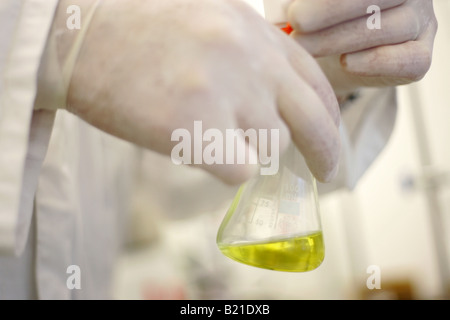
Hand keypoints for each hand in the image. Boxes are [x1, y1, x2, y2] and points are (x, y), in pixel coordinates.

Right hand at [49, 0, 340, 183]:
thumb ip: (251, 56)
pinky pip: (239, 170)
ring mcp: (226, 92)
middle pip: (311, 122)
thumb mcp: (211, 22)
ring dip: (244, 150)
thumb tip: (276, 102)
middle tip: (326, 173)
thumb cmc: (138, 31)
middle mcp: (249, 58)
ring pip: (267, 148)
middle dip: (323, 153)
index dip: (327, 116)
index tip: (328, 140)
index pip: (313, 81)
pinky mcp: (197, 128)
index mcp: (253, 31)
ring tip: (202, 131)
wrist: (78, 35)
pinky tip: (194, 148)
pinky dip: (223, 168)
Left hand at [287, 0, 437, 96]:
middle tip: (296, 23)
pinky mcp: (420, 57)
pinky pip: (408, 59)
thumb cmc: (319, 25)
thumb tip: (284, 7)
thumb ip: (296, 1)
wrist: (335, 63)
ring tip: (306, 48)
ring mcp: (421, 24)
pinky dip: (375, 61)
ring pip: (392, 27)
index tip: (295, 11)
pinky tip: (345, 62)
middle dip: (332, 10)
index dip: (332, 0)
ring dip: (342, 39)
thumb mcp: (307, 5)